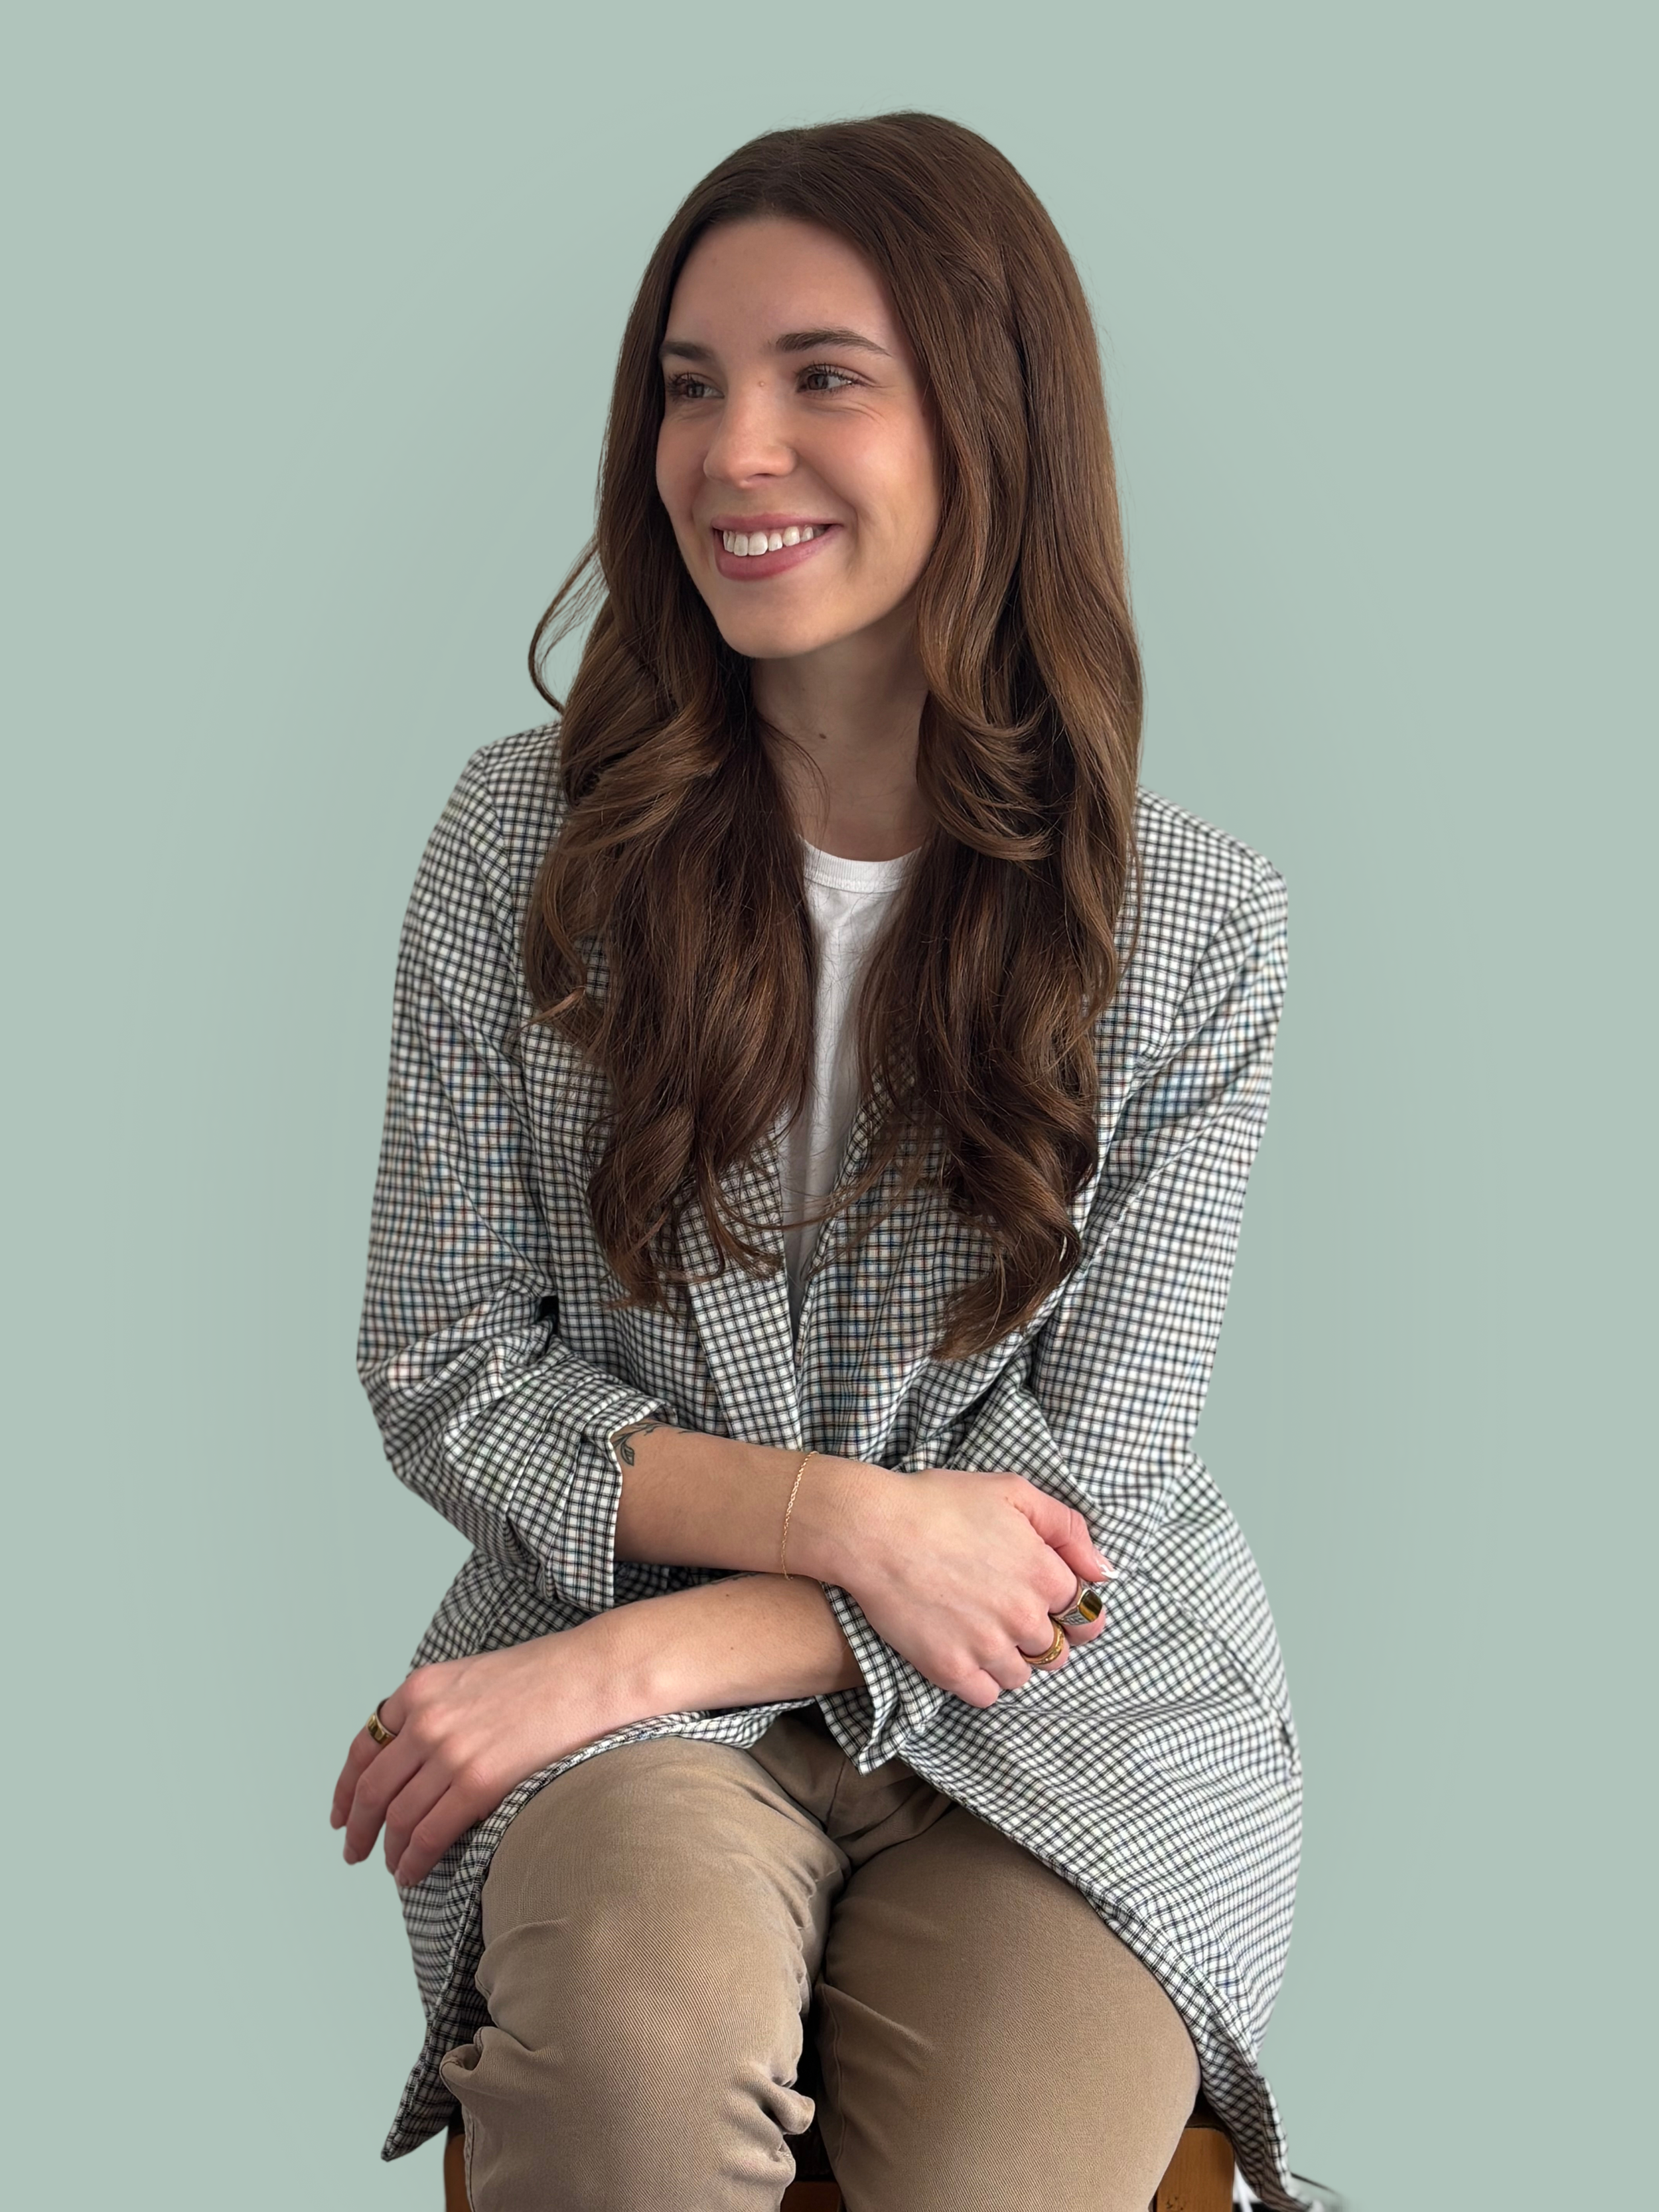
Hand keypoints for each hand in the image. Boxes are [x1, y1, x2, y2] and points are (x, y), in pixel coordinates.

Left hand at [329, 1624, 621, 1888]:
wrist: (593, 1674)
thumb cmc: (546, 1676)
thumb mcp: (472, 1677)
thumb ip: (438, 1708)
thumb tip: (417, 1756)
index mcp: (420, 1689)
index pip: (363, 1748)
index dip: (344, 1788)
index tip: (339, 1813)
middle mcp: (426, 1719)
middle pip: (371, 1788)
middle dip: (356, 1827)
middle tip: (352, 1851)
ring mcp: (450, 1751)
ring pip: (397, 1817)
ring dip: (388, 1850)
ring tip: (391, 1868)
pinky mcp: (478, 1782)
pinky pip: (429, 1834)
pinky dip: (413, 1860)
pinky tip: (410, 1873)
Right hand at [823, 1463, 1112, 1708]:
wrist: (874, 1529)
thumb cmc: (942, 1503)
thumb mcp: (1014, 1491)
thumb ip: (1067, 1527)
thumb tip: (1104, 1571)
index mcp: (1046, 1576)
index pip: (1083, 1612)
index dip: (1066, 1606)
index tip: (1046, 1600)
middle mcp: (1024, 1618)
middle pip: (1054, 1650)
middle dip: (1039, 1635)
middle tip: (1007, 1613)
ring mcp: (987, 1648)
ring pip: (1022, 1676)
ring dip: (1011, 1661)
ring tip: (983, 1632)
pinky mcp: (951, 1670)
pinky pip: (986, 1696)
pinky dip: (981, 1681)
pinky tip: (966, 1653)